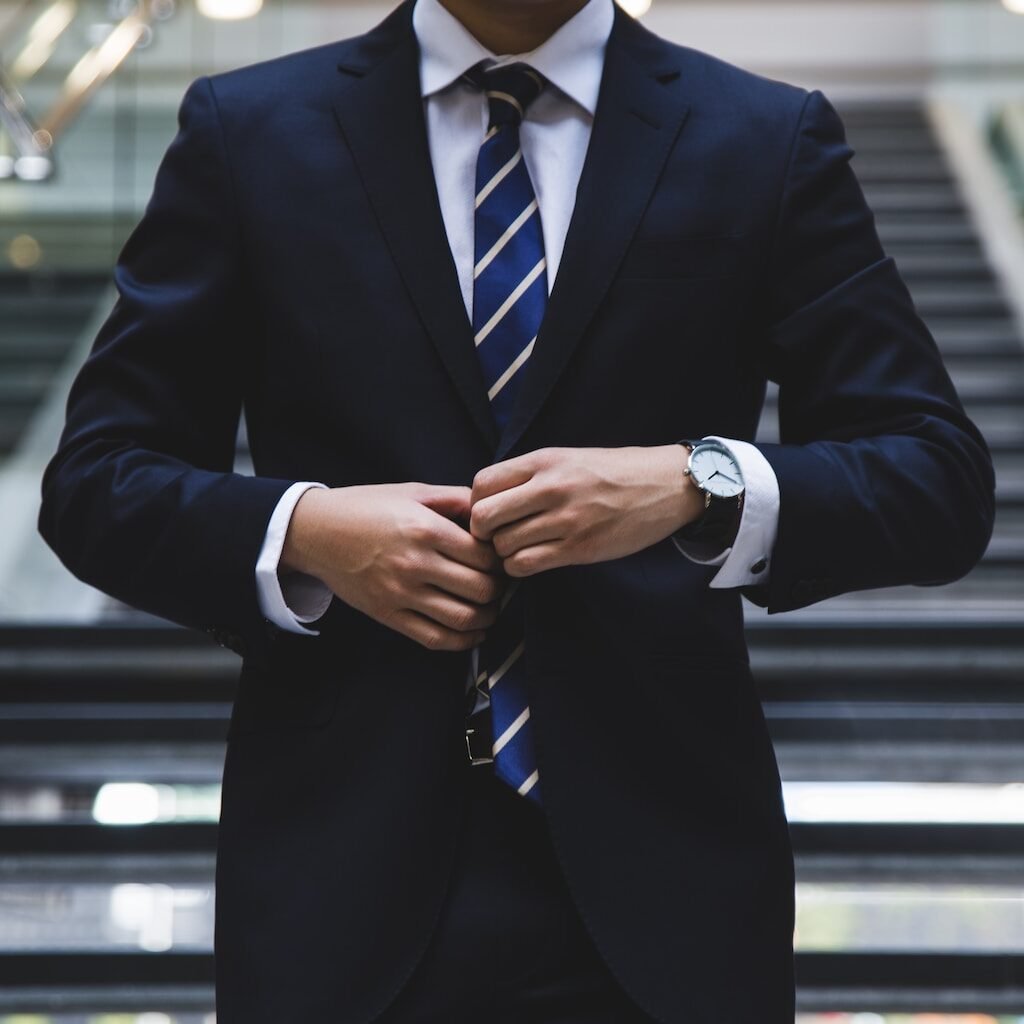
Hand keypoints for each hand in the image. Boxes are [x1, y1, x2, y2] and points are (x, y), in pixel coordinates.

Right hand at [281, 483, 505, 650]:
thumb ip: (456, 499)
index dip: (501, 560)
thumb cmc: (367, 507)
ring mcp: (400, 593)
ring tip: (490, 608)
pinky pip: (435, 638)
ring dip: (487, 617)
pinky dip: (463, 641)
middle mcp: (415, 564)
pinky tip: (473, 632)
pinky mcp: (388, 615)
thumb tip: (492, 510)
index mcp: (425, 529)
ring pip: (463, 618)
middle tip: (500, 583)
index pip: (484, 556)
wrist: (317, 532)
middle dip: (499, 589)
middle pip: (481, 589)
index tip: (501, 558)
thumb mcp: (413, 491)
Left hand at [469, 445, 704, 576]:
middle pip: (483, 517)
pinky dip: (520, 567)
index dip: (476, 503)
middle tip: (496, 536)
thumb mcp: (568, 458)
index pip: (481, 484)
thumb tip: (486, 499)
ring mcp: (566, 520)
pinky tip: (532, 559)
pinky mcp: (579, 548)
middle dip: (483, 532)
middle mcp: (551, 488)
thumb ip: (529, 475)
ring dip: (504, 553)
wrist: (665, 485)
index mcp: (544, 461)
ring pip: (503, 546)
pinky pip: (526, 565)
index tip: (489, 512)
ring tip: (519, 547)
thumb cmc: (613, 472)